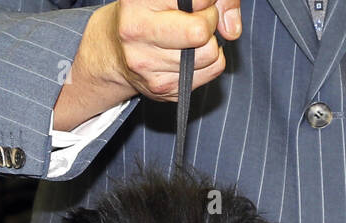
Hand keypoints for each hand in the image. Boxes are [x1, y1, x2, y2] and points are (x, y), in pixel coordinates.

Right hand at [54, 0, 242, 130]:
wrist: (113, 53)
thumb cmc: (147, 16)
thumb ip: (207, 0)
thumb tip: (232, 30)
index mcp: (136, 2)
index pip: (195, 0)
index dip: (207, 2)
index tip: (200, 3)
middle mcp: (137, 33)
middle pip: (200, 31)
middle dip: (209, 22)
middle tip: (200, 19)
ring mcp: (148, 66)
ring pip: (211, 54)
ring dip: (210, 43)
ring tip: (192, 38)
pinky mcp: (164, 89)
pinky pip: (211, 72)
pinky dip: (209, 61)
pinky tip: (191, 55)